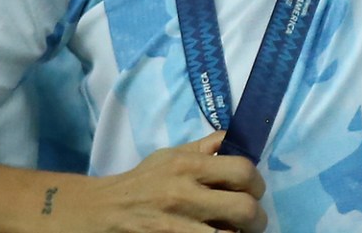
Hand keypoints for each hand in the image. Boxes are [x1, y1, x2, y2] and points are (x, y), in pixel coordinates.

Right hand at [49, 131, 267, 230]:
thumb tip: (237, 138)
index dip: (258, 183)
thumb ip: (205, 147)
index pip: (243, 171)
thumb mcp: (170, 155)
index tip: (254, 190)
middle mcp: (185, 195)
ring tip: (236, 232)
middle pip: (245, 208)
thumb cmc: (142, 181)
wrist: (103, 211)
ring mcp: (177, 226)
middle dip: (257, 217)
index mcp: (187, 166)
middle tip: (253, 219)